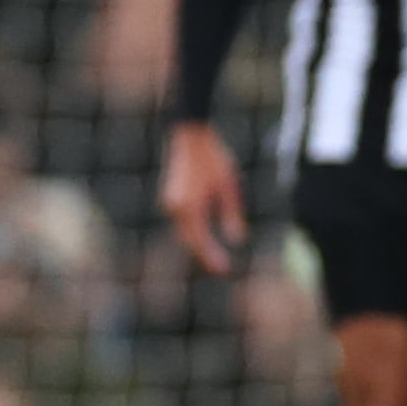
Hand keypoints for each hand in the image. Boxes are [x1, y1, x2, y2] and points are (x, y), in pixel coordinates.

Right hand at [161, 121, 247, 275]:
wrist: (190, 135)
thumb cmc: (213, 158)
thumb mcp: (229, 186)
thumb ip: (232, 214)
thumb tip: (236, 240)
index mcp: (190, 207)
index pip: (201, 241)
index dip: (212, 258)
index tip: (225, 270)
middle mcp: (176, 209)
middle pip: (190, 241)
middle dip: (205, 255)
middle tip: (222, 269)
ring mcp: (170, 204)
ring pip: (184, 233)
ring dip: (198, 245)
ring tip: (215, 258)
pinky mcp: (170, 199)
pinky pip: (182, 222)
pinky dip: (193, 232)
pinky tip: (205, 238)